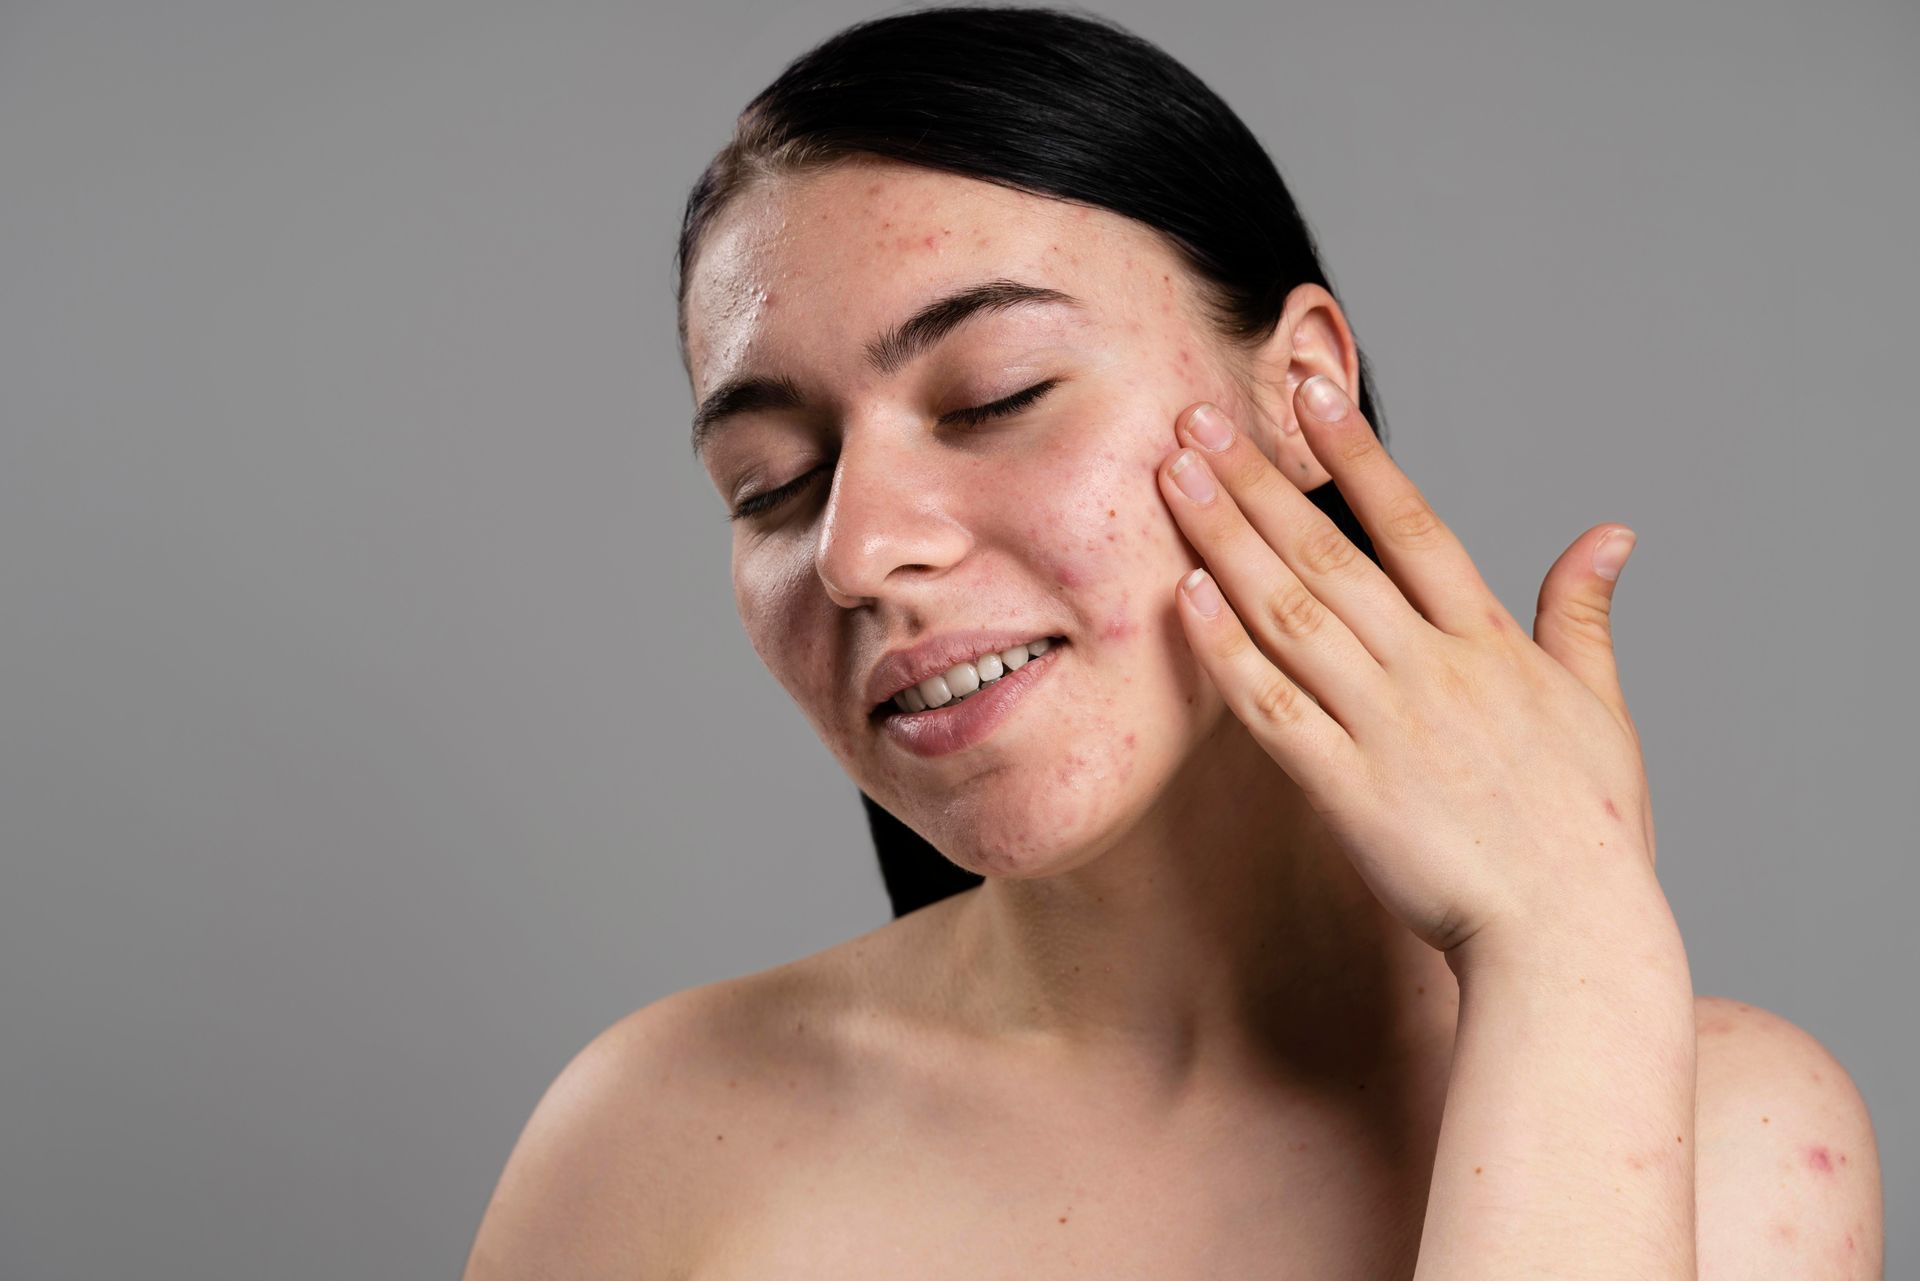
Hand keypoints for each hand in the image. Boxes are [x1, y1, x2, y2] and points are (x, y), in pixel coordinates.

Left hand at [1157, 376, 1658, 956]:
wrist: (1570, 937)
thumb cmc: (1588, 830)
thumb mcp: (1599, 707)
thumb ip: (1583, 614)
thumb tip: (1610, 533)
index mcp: (1489, 644)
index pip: (1413, 524)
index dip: (1356, 454)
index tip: (1308, 392)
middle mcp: (1431, 670)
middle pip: (1330, 554)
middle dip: (1259, 481)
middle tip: (1197, 420)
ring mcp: (1385, 726)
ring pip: (1289, 613)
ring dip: (1226, 541)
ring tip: (1175, 480)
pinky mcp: (1347, 789)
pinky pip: (1272, 708)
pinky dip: (1226, 651)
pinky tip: (1182, 597)